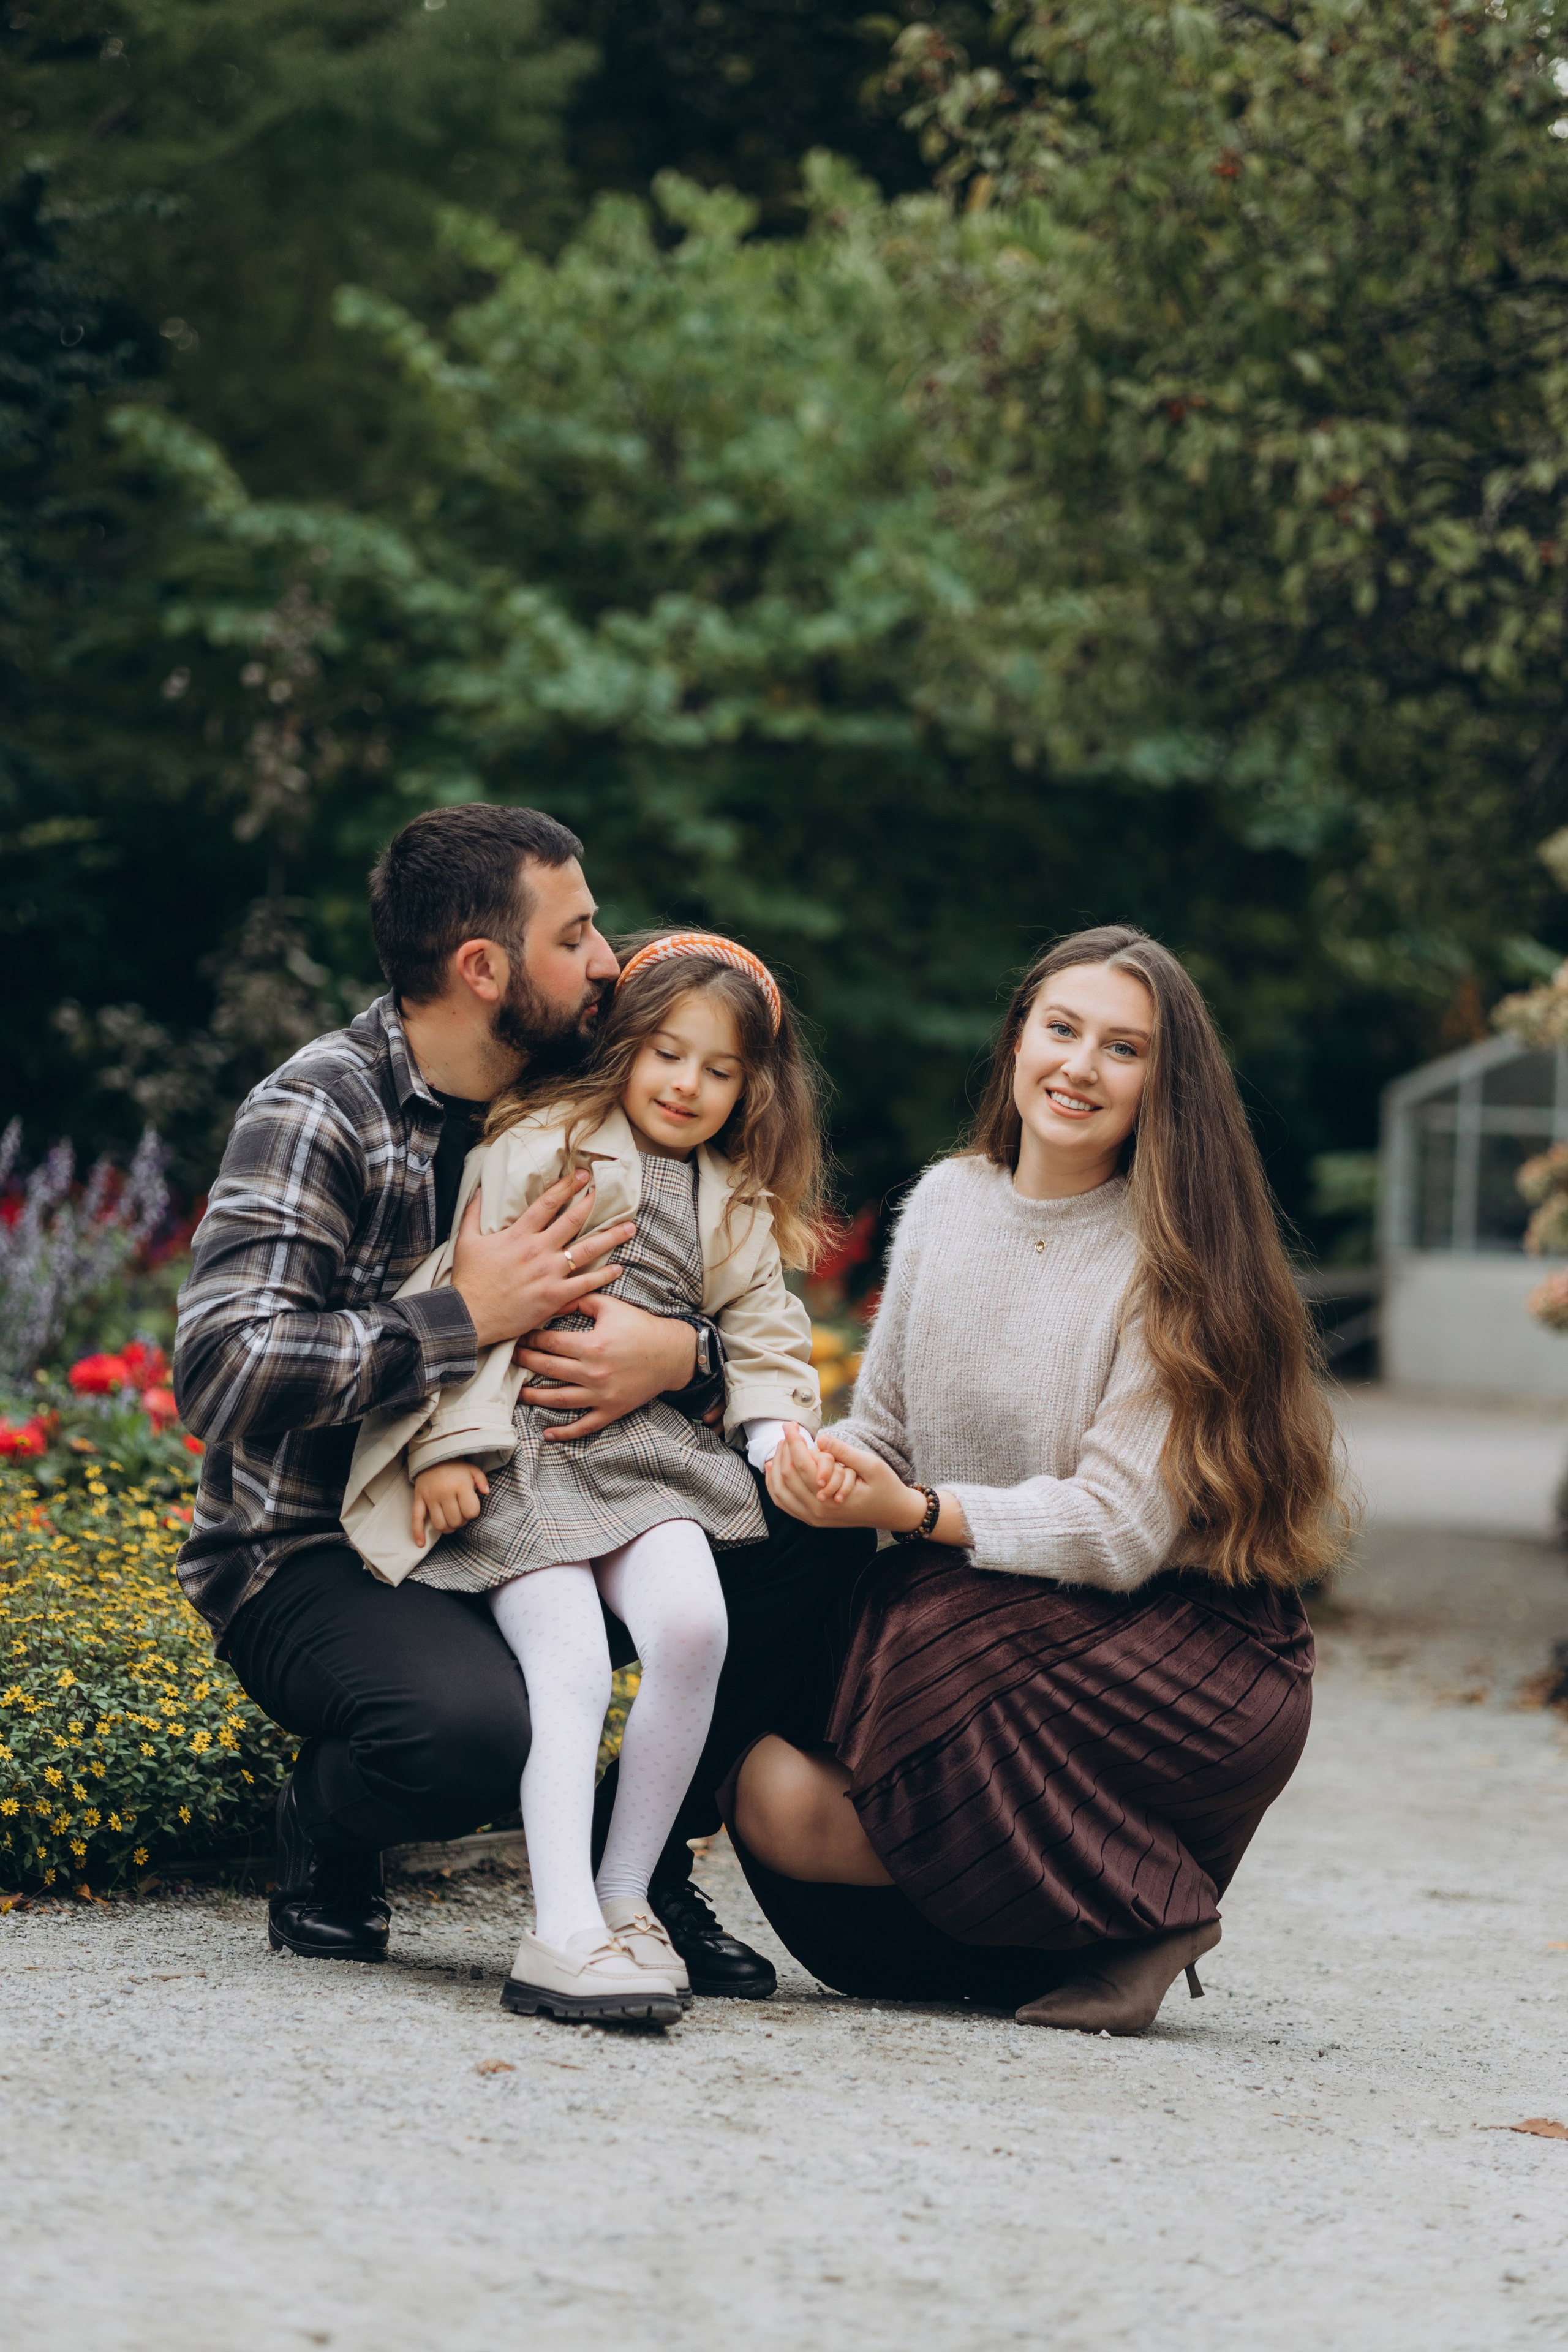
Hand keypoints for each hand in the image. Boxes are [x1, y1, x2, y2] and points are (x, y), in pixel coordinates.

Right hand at [411, 1459, 489, 1546]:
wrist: (433, 1457)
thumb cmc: (456, 1467)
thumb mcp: (473, 1470)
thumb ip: (482, 1481)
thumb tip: (487, 1493)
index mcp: (460, 1485)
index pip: (470, 1512)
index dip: (472, 1514)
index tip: (471, 1508)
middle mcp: (444, 1493)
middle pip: (456, 1521)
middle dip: (461, 1522)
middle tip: (461, 1514)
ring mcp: (430, 1497)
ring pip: (439, 1525)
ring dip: (447, 1528)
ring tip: (451, 1522)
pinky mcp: (418, 1500)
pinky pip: (416, 1519)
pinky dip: (418, 1533)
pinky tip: (421, 1543)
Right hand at [452, 1170, 635, 1350]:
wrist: (470, 1315)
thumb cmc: (468, 1279)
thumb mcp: (466, 1240)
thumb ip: (473, 1212)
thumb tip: (479, 1188)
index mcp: (518, 1234)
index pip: (547, 1203)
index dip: (567, 1187)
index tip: (583, 1175)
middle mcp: (538, 1250)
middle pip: (573, 1221)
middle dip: (593, 1204)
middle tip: (608, 1192)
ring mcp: (548, 1273)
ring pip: (587, 1250)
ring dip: (611, 1237)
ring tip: (630, 1228)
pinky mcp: (554, 1296)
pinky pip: (586, 1283)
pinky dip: (604, 1275)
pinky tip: (618, 1267)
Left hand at [515, 1293, 698, 1439]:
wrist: (672, 1354)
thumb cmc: (641, 1327)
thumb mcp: (612, 1307)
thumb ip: (581, 1301)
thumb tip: (555, 1301)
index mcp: (592, 1346)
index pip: (550, 1343)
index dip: (531, 1339)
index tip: (520, 1336)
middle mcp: (593, 1373)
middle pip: (549, 1369)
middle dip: (526, 1363)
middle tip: (511, 1359)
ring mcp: (601, 1395)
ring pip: (559, 1400)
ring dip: (535, 1396)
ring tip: (519, 1392)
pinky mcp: (611, 1410)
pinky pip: (584, 1425)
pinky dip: (565, 1432)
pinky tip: (547, 1432)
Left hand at [764, 1427, 928, 1532]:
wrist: (894, 1513)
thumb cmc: (886, 1486)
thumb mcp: (871, 1464)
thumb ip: (844, 1452)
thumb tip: (821, 1439)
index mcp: (831, 1498)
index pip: (802, 1464)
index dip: (793, 1441)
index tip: (789, 1424)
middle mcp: (818, 1511)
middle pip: (787, 1477)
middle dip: (784, 1450)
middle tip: (788, 1431)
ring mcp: (813, 1518)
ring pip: (780, 1492)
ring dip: (776, 1467)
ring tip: (781, 1446)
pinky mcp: (813, 1519)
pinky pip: (785, 1503)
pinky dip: (775, 1486)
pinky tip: (774, 1468)